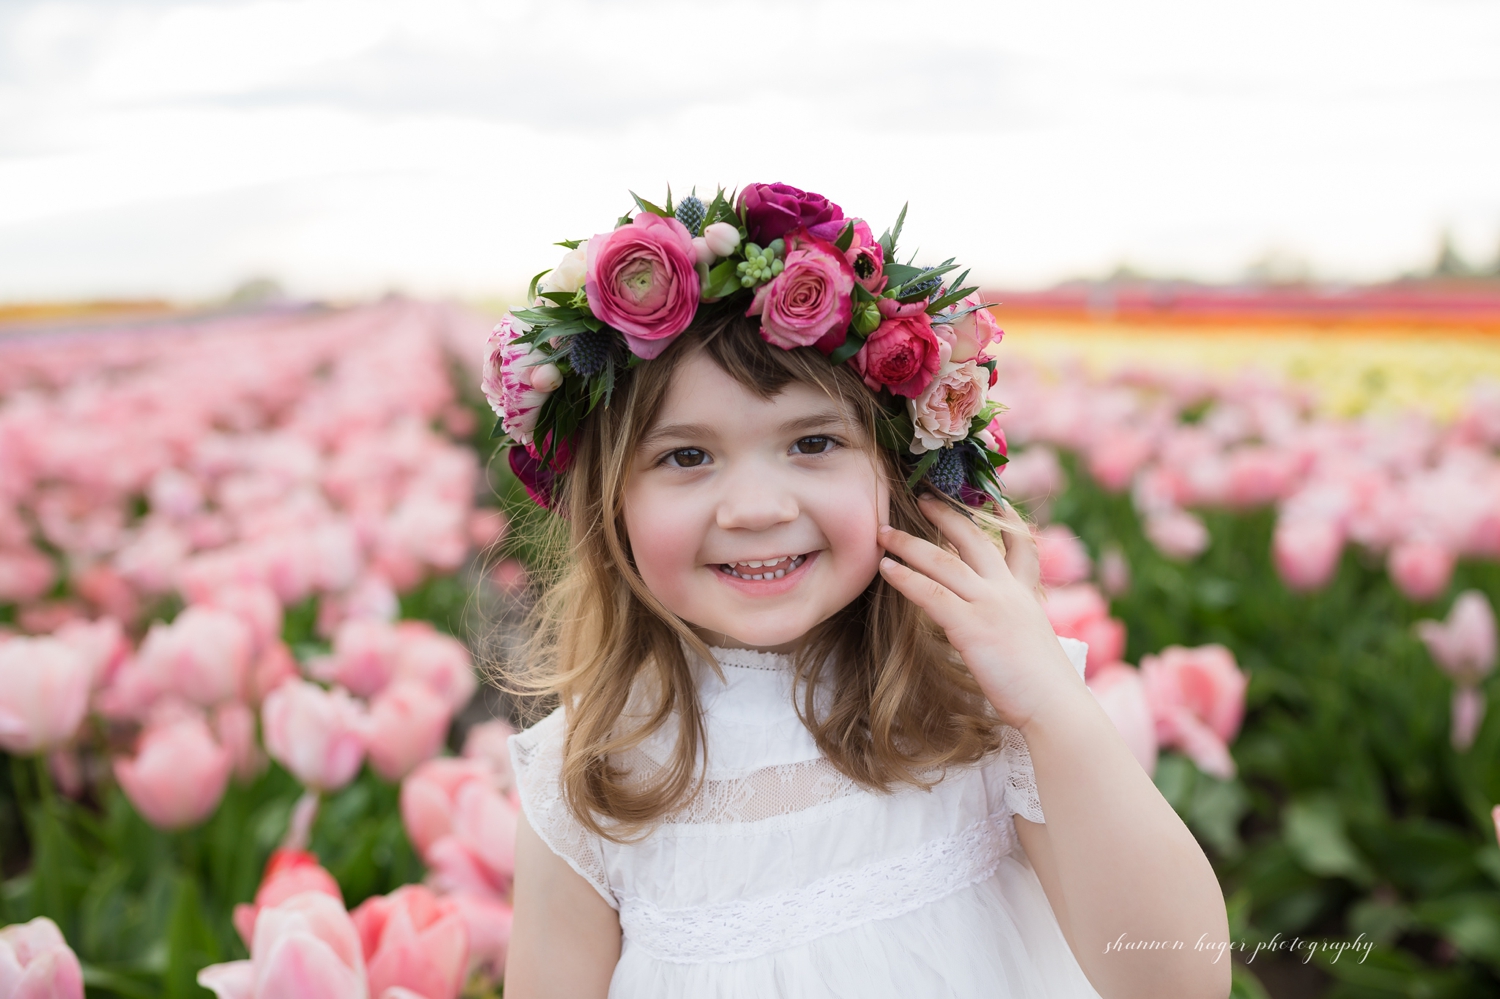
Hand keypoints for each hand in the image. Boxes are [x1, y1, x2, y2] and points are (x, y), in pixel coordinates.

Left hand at [877, 494, 1082, 730]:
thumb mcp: (1036, 645)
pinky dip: (906, 577)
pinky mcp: (972, 627)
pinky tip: (886, 568)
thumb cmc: (1045, 690)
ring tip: (883, 532)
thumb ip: (1017, 627)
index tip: (993, 500)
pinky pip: (932, 594)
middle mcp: (1008, 592)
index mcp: (1026, 596)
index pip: (1021, 546)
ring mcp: (991, 606)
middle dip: (946, 515)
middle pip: (974, 540)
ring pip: (944, 562)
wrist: (1056, 707)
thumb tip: (999, 631)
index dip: (1006, 520)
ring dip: (909, 544)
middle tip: (922, 497)